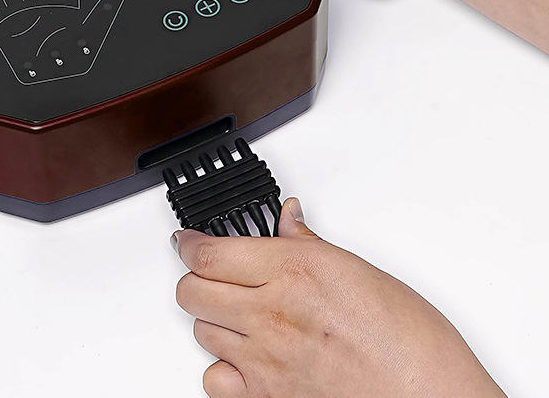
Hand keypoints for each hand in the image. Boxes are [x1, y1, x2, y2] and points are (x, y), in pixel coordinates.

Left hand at [172, 198, 504, 397]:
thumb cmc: (411, 341)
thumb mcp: (358, 271)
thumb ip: (308, 243)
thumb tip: (289, 218)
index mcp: (293, 272)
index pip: (208, 254)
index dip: (188, 243)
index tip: (186, 240)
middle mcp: (271, 315)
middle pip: (193, 291)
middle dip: (196, 278)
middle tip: (211, 272)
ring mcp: (266, 361)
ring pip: (201, 331)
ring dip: (212, 318)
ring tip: (236, 311)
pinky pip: (216, 379)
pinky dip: (222, 367)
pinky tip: (242, 355)